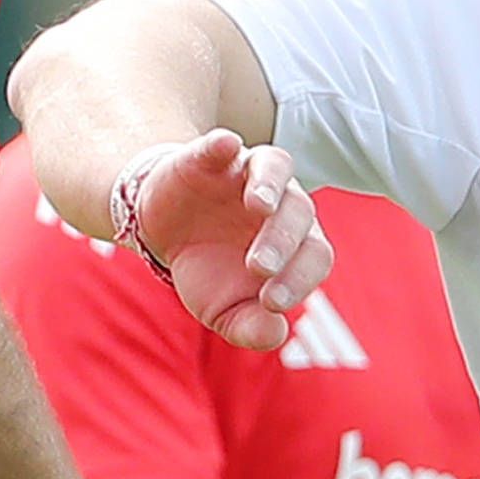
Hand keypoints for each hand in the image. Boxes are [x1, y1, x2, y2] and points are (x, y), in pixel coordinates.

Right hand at [118, 132, 332, 351]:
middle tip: (259, 267)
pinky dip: (223, 145)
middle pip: (299, 212)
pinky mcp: (212, 155)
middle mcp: (282, 204)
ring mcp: (249, 174)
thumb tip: (276, 333)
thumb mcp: (224, 312)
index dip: (300, 279)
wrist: (163, 235)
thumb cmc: (207, 271)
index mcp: (296, 243)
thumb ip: (251, 328)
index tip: (270, 302)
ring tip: (257, 204)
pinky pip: (223, 145)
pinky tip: (224, 146)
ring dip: (269, 185)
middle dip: (282, 241)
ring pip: (276, 168)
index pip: (316, 255)